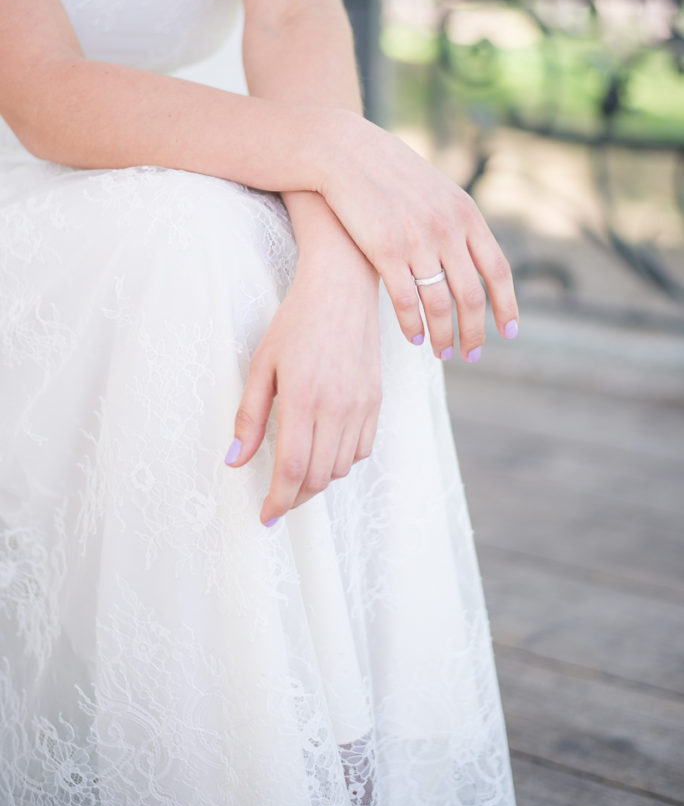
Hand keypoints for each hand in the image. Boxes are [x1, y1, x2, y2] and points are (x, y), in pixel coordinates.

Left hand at [225, 245, 381, 525]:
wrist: (342, 290)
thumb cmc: (295, 322)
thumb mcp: (261, 364)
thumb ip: (249, 415)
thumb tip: (235, 461)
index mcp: (304, 399)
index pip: (293, 470)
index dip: (278, 501)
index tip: (265, 515)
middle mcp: (337, 408)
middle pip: (318, 477)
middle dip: (294, 497)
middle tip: (276, 500)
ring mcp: (360, 405)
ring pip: (340, 467)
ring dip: (317, 481)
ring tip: (297, 475)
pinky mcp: (375, 400)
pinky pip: (362, 449)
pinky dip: (341, 461)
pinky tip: (324, 451)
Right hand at [318, 113, 518, 361]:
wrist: (346, 153)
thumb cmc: (391, 174)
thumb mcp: (437, 191)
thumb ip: (458, 222)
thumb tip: (474, 257)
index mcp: (466, 214)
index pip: (497, 270)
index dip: (506, 305)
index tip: (508, 331)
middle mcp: (447, 229)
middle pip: (471, 295)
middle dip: (474, 331)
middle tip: (471, 353)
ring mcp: (417, 240)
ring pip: (439, 304)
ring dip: (443, 335)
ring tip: (442, 353)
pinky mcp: (385, 250)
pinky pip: (405, 300)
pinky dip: (412, 325)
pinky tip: (413, 338)